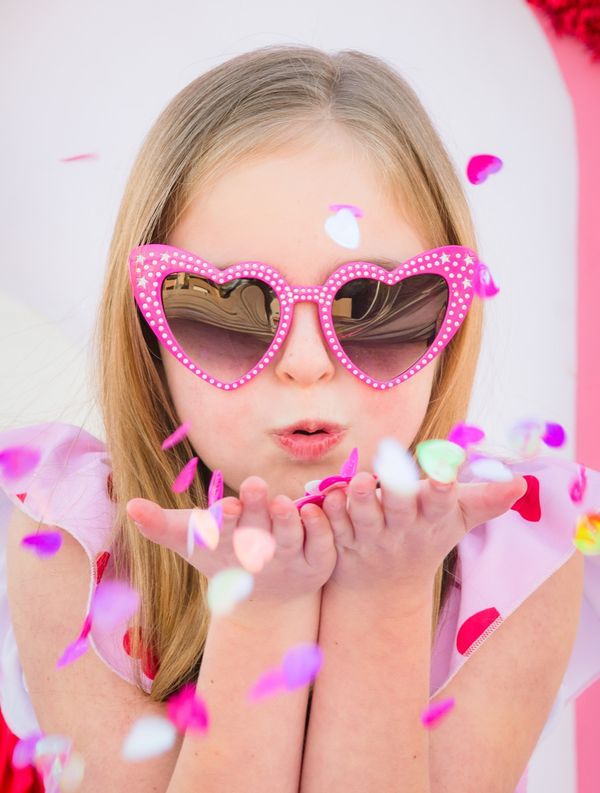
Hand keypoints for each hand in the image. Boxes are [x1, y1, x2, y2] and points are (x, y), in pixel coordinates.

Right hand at [126, 475, 336, 605]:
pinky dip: (321, 530)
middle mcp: (259, 551)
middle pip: (258, 530)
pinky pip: (322, 547)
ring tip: (284, 501)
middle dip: (256, 509)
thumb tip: (129, 505)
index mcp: (228, 543)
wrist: (266, 596)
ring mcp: (290, 558)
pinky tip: (317, 509)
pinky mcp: (318, 561)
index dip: (221, 522)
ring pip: (291, 539)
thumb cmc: (224, 555)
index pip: (221, 532)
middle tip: (255, 485)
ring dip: (289, 521)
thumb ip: (161, 524)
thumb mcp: (192, 539)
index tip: (223, 509)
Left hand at [310, 470, 527, 594]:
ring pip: (363, 517)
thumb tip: (523, 483)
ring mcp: (369, 536)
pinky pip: (333, 525)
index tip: (445, 473)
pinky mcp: (341, 540)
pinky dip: (328, 514)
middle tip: (390, 471)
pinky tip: (321, 498)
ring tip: (356, 483)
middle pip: (399, 509)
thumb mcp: (458, 520)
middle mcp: (401, 528)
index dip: (443, 489)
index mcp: (431, 519)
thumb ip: (485, 500)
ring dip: (359, 501)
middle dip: (397, 492)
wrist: (384, 586)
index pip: (441, 503)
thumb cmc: (426, 535)